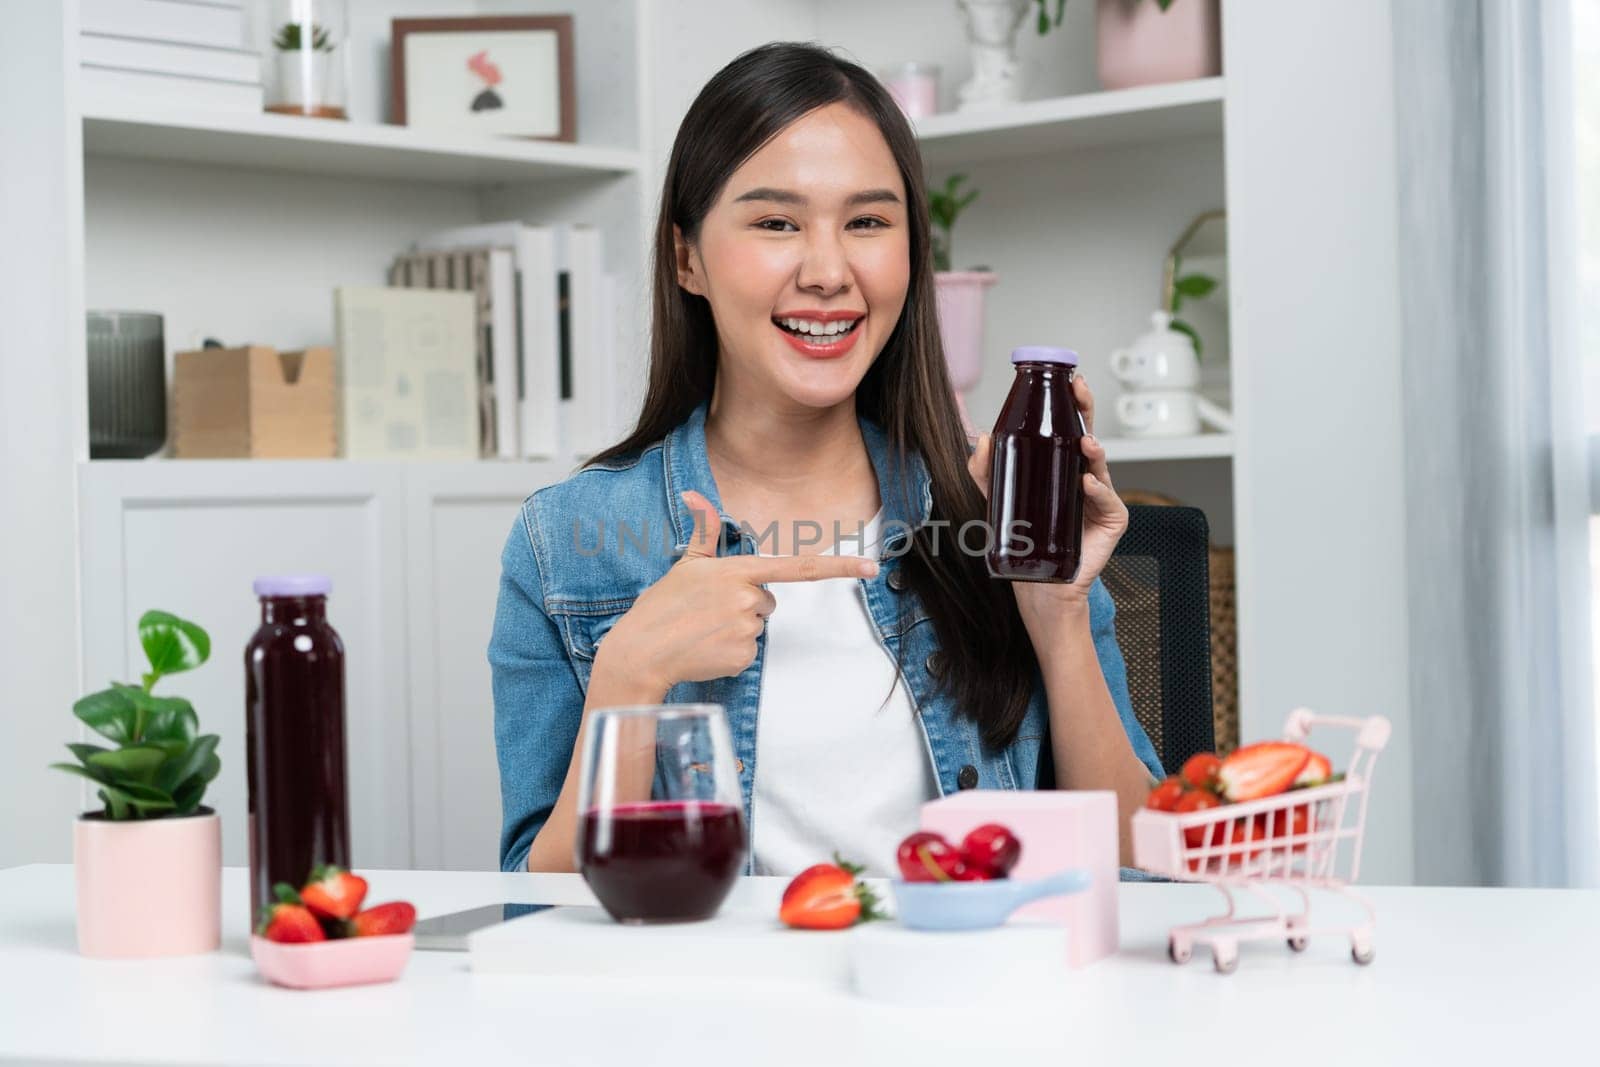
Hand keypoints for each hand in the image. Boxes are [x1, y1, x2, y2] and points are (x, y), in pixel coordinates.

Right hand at [597, 491, 878, 694]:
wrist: (641, 651)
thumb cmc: (662, 606)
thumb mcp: (685, 564)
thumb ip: (703, 530)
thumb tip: (693, 493)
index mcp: (737, 570)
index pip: (798, 567)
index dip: (839, 567)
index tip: (871, 567)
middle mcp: (747, 597)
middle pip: (769, 602)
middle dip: (745, 606)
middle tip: (709, 611)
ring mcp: (746, 628)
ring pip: (758, 627)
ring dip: (736, 629)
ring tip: (703, 629)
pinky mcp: (743, 656)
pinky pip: (749, 652)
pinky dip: (730, 653)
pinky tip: (706, 649)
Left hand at [967, 375, 1127, 630]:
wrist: (1039, 581)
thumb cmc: (1027, 535)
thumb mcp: (999, 498)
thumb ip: (985, 471)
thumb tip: (981, 439)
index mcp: (1064, 466)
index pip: (1071, 428)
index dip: (1072, 404)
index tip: (1069, 381)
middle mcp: (1086, 477)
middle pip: (1090, 437)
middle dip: (1086, 413)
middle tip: (1080, 393)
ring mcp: (1102, 498)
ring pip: (1100, 468)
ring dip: (1093, 451)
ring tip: (1085, 442)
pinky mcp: (1112, 521)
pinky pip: (1107, 502)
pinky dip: (1098, 492)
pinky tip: (1086, 485)